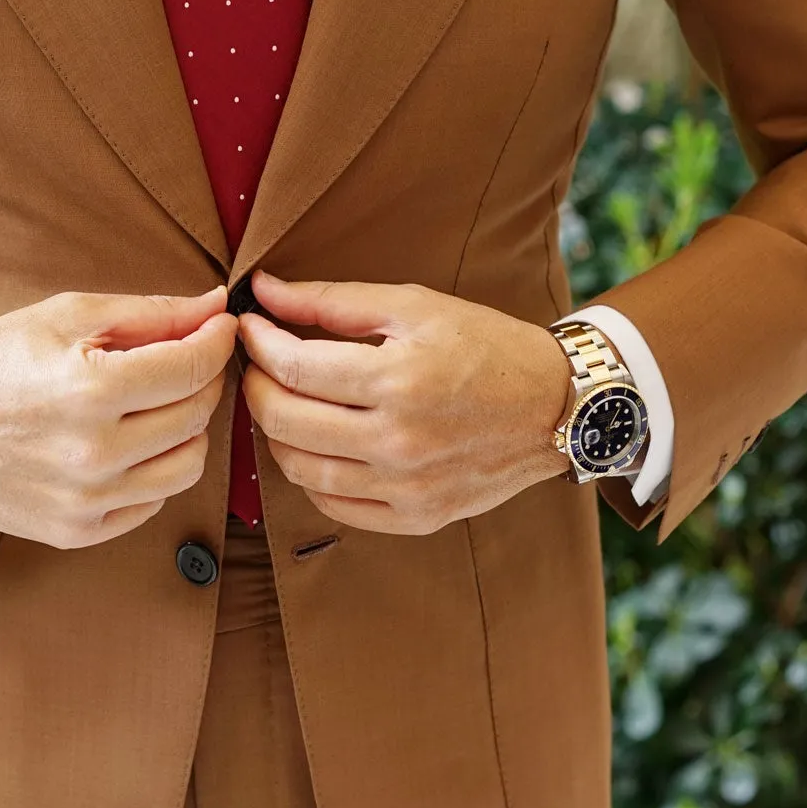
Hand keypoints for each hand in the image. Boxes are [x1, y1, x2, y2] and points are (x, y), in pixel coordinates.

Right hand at [0, 287, 236, 547]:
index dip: (218, 342)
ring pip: (187, 467)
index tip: (219, 328)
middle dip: (203, 380)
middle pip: (196, 416)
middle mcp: (92, 453)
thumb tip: (214, 308)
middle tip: (187, 360)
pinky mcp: (76, 531)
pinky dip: (154, 470)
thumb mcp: (67, 315)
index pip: (193, 369)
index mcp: (90, 389)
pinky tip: (129, 443)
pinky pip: (151, 503)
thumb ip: (149, 314)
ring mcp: (85, 500)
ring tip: (161, 405)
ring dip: (188, 430)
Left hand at [238, 271, 571, 534]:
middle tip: (259, 365)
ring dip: (276, 433)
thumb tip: (263, 291)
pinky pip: (333, 505)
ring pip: (299, 470)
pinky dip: (311, 475)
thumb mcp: (414, 305)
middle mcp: (398, 440)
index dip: (258, 345)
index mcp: (398, 379)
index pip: (293, 369)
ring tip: (285, 402)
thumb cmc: (486, 347)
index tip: (250, 328)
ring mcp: (406, 486)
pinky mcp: (416, 516)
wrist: (556, 407)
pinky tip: (318, 444)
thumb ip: (332, 300)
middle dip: (255, 387)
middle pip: (284, 422)